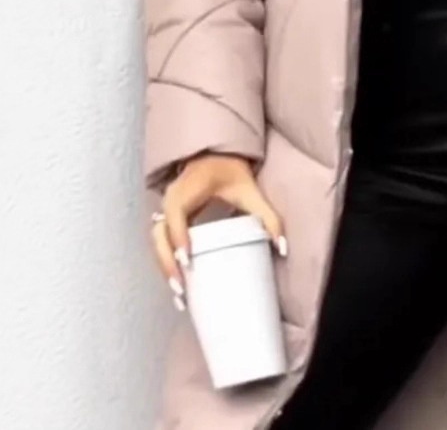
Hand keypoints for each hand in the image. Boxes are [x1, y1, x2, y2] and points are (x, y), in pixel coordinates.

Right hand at [150, 154, 286, 310]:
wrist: (215, 158)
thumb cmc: (231, 173)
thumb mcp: (251, 192)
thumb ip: (269, 217)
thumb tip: (283, 248)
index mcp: (187, 190)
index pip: (176, 215)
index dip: (179, 237)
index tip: (187, 260)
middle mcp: (170, 201)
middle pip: (159, 236)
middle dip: (167, 263)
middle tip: (181, 288)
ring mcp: (164, 211)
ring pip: (157, 244)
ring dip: (164, 268)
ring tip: (180, 296)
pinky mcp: (167, 221)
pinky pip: (161, 245)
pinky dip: (166, 264)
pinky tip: (179, 285)